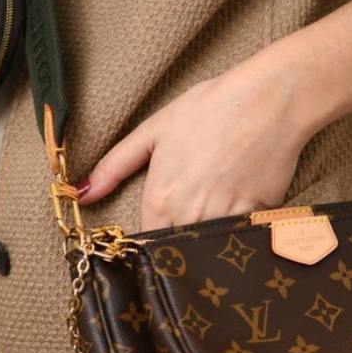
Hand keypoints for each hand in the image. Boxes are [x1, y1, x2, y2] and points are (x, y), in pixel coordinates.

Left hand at [77, 49, 315, 228]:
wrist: (269, 100)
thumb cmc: (211, 108)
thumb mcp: (154, 130)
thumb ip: (114, 165)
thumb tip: (82, 193)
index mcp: (160, 197)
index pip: (144, 242)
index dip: (147, 241)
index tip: (155, 233)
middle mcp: (189, 215)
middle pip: (175, 250)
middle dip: (175, 245)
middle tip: (184, 221)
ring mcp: (224, 219)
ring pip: (205, 252)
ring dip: (202, 242)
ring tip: (210, 213)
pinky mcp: (256, 218)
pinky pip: (238, 241)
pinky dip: (235, 235)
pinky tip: (236, 209)